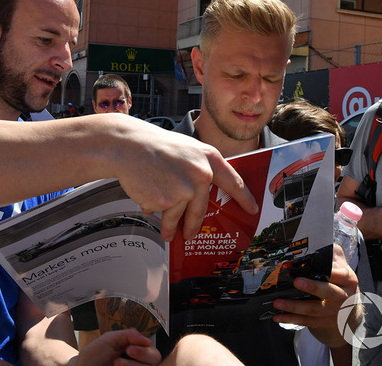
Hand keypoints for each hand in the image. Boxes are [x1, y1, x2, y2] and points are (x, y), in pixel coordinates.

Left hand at [75, 328, 160, 365]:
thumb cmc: (92, 356)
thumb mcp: (109, 340)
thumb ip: (128, 335)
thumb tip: (147, 340)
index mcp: (134, 349)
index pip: (150, 349)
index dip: (144, 349)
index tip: (130, 348)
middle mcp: (137, 362)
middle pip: (155, 359)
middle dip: (143, 355)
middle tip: (128, 352)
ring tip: (117, 363)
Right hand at [112, 118, 257, 240]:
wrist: (128, 147)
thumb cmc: (154, 147)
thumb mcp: (186, 150)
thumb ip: (199, 168)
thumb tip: (205, 193)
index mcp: (209, 158)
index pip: (234, 182)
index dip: (245, 198)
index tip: (252, 209)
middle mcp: (202, 173)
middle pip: (203, 207)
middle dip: (195, 225)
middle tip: (191, 234)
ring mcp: (187, 187)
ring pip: (181, 215)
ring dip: (173, 227)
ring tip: (168, 232)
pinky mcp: (169, 200)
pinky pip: (164, 214)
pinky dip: (157, 213)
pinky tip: (149, 204)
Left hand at [271, 246, 359, 347]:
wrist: (350, 308)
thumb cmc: (340, 281)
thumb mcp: (340, 265)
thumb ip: (331, 254)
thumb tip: (314, 242)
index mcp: (348, 279)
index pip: (338, 274)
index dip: (327, 271)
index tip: (312, 267)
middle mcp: (344, 297)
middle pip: (328, 292)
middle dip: (312, 287)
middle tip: (296, 282)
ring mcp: (335, 312)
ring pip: (314, 310)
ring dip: (295, 307)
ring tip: (278, 302)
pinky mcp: (325, 323)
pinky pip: (307, 322)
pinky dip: (292, 320)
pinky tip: (278, 317)